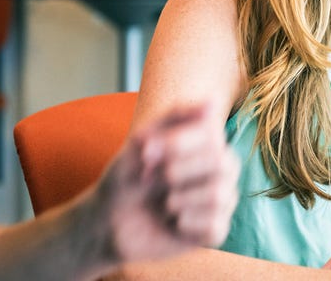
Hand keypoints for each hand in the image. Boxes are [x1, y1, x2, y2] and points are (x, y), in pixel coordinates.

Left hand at [88, 101, 239, 264]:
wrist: (108, 219)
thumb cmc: (128, 175)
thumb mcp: (144, 139)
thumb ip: (176, 117)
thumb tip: (213, 100)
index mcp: (209, 143)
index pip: (214, 136)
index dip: (178, 144)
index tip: (146, 151)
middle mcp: (222, 169)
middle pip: (222, 164)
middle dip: (178, 172)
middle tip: (152, 178)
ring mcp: (221, 201)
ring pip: (219, 195)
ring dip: (179, 199)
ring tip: (163, 203)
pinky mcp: (214, 231)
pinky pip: (216, 226)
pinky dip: (187, 225)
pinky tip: (173, 223)